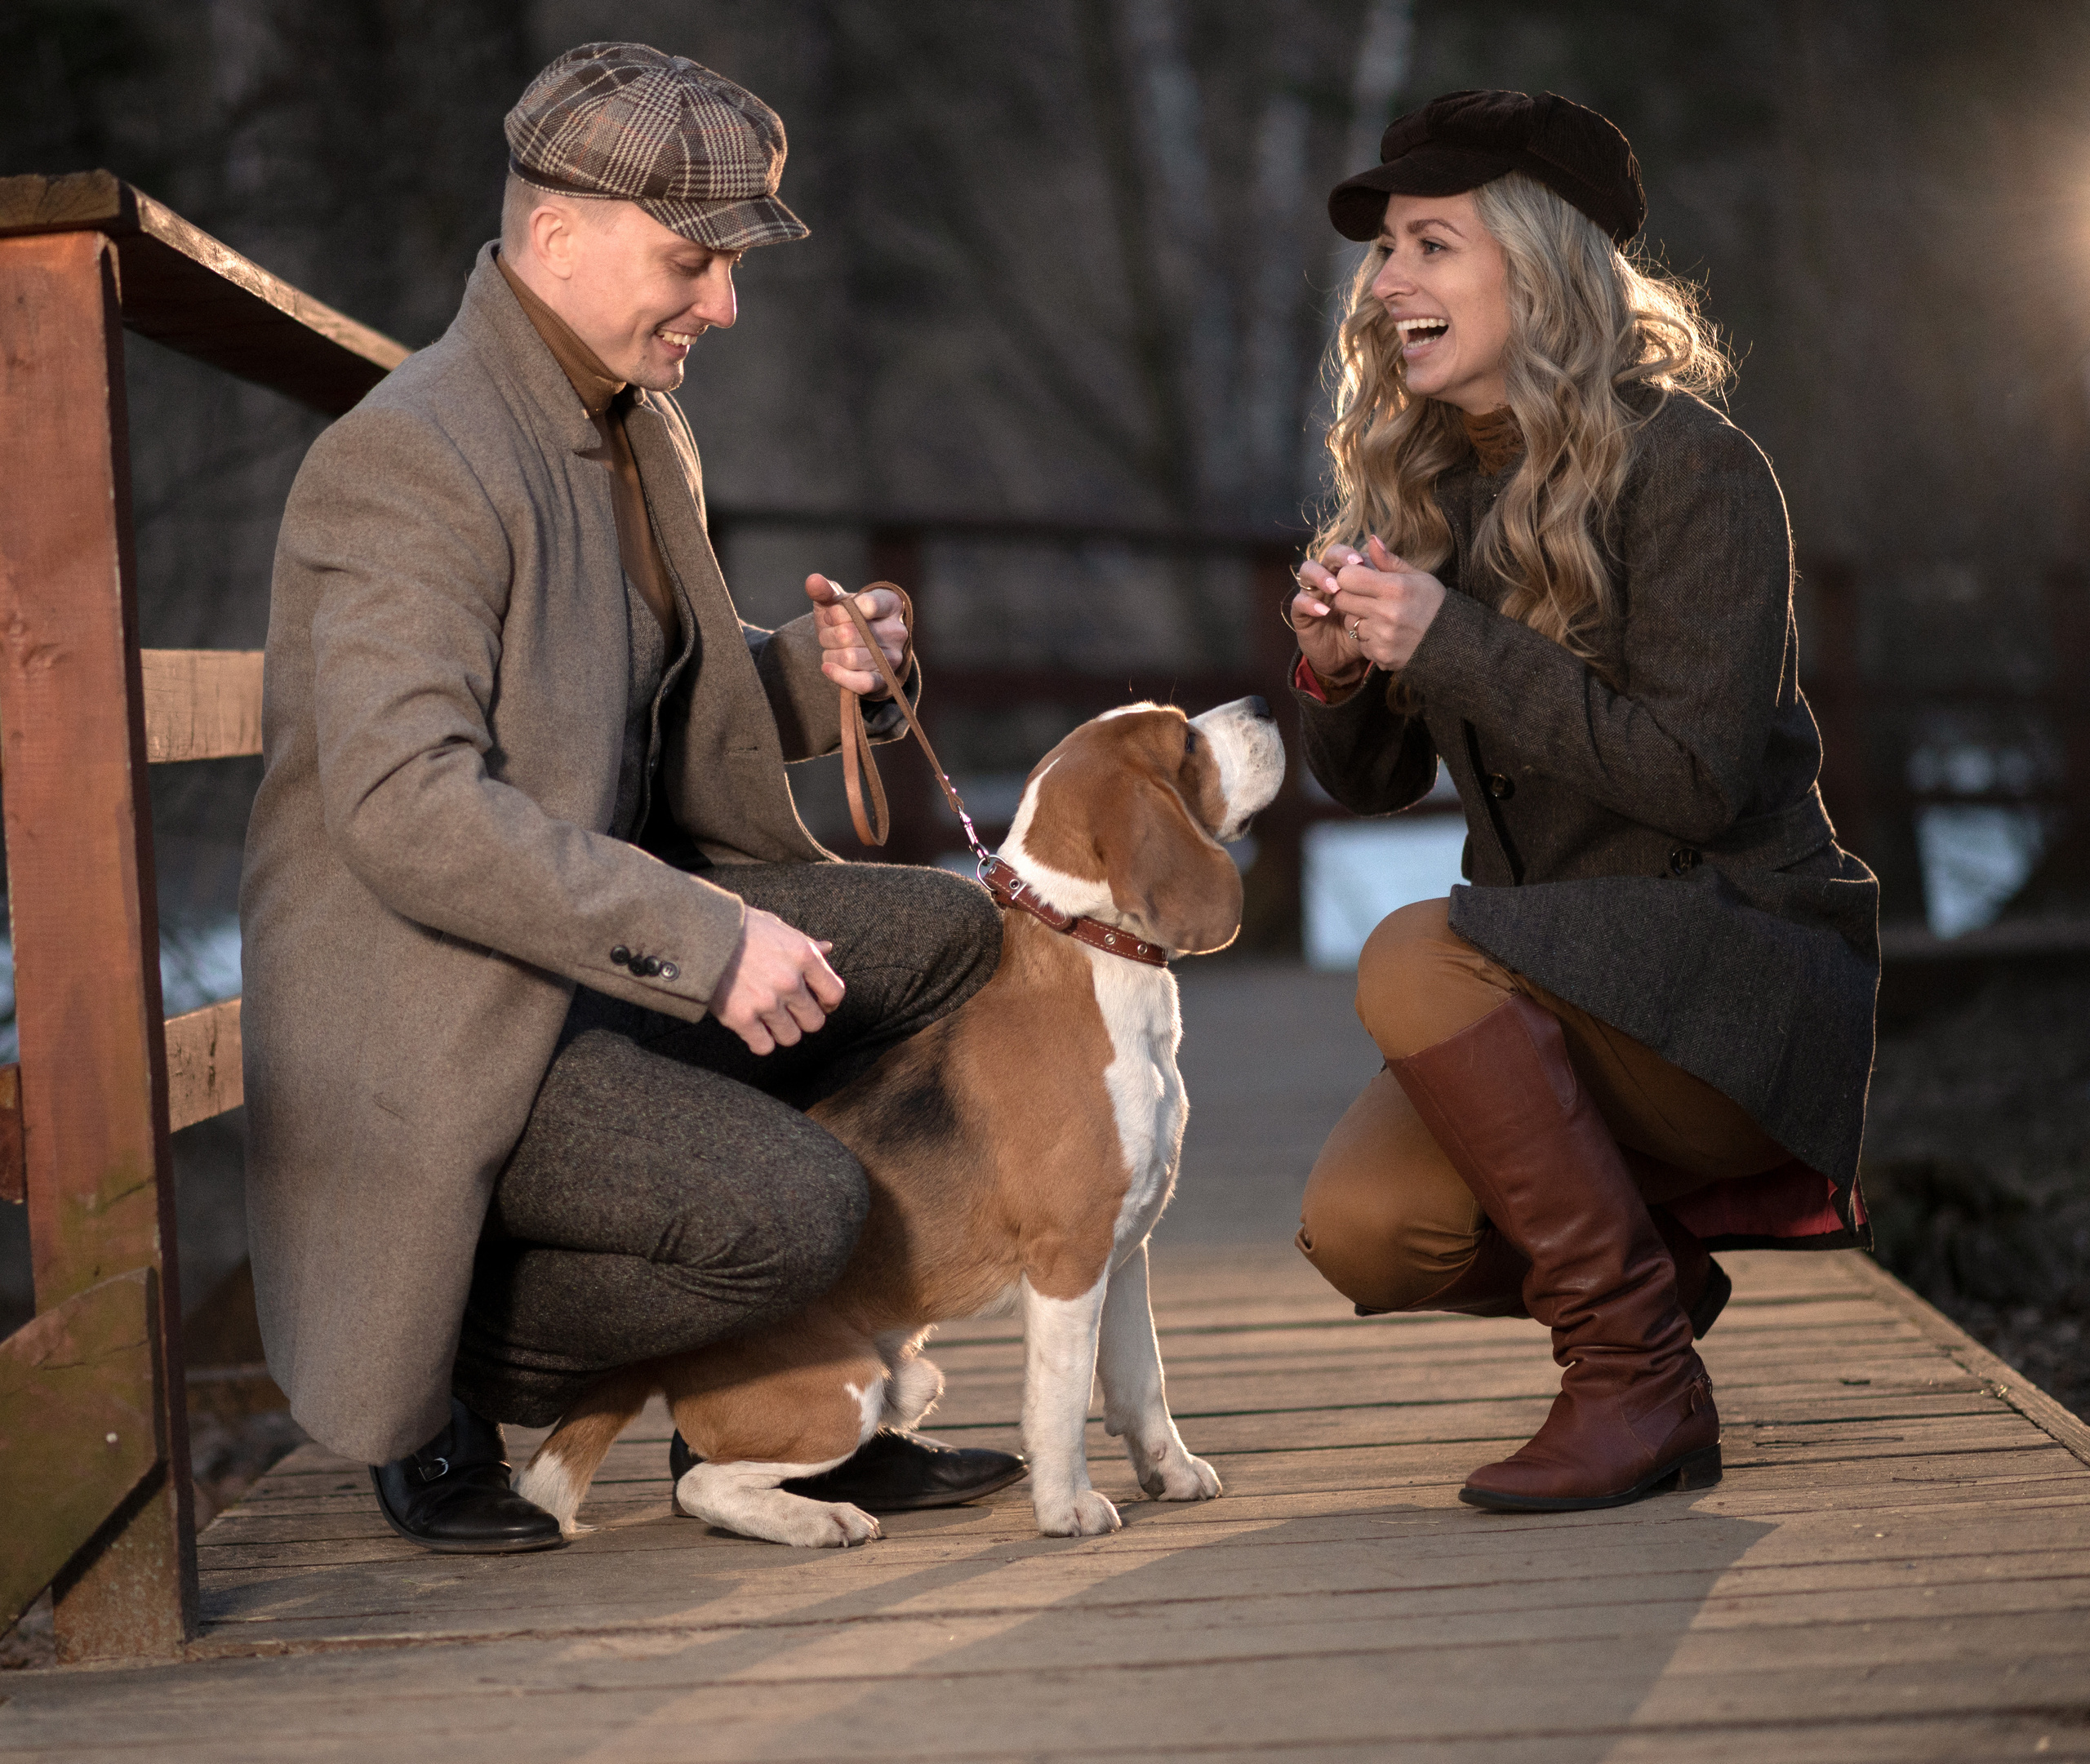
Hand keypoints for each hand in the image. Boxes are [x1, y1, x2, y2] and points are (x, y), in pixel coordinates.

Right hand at [709, 907, 844, 1054]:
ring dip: (781, 1031)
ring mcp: (766, 1002)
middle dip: (803, 1019)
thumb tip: (828, 948)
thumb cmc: (738, 927)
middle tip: (788, 1011)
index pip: (835, 993)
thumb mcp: (776, 927)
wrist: (696, 933)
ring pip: (791, 1037)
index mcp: (803, 956)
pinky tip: (752, 1028)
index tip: (817, 1002)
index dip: (827, 1002)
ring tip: (767, 1019)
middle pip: (814, 1021)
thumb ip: (804, 942)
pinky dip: (759, 1041)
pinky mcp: (741, 1018)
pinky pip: (764, 1046)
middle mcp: (789, 981)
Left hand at [807, 576, 907, 697]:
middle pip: (850, 633)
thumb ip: (825, 590)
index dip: (838, 611)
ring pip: (850, 658)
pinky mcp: (885, 679)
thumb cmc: (847, 618)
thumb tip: (813, 581)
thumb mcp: (836, 601)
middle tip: (828, 634)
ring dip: (830, 654)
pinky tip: (827, 668)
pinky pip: (862, 682)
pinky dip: (840, 676)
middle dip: (828, 635)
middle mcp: (898, 630)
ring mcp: (893, 657)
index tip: (831, 615)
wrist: (858, 647)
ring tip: (831, 650)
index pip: (866, 605)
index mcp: (891, 604)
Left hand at [1293, 535, 1446, 676]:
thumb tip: (1371, 539)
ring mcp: (1383, 638)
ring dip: (1359, 620)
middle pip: (1342, 601)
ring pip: (1349, 624)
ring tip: (1381, 618)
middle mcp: (1387, 614)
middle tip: (1366, 598)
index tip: (1358, 578)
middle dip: (1349, 597)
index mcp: (1395, 588)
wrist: (1454, 642)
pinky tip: (1387, 635)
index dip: (1349, 576)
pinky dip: (1369, 640)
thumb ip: (1389, 560)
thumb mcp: (1417, 576)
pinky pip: (1361, 644)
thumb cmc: (1433, 603)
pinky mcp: (1381, 657)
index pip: (1347, 578)